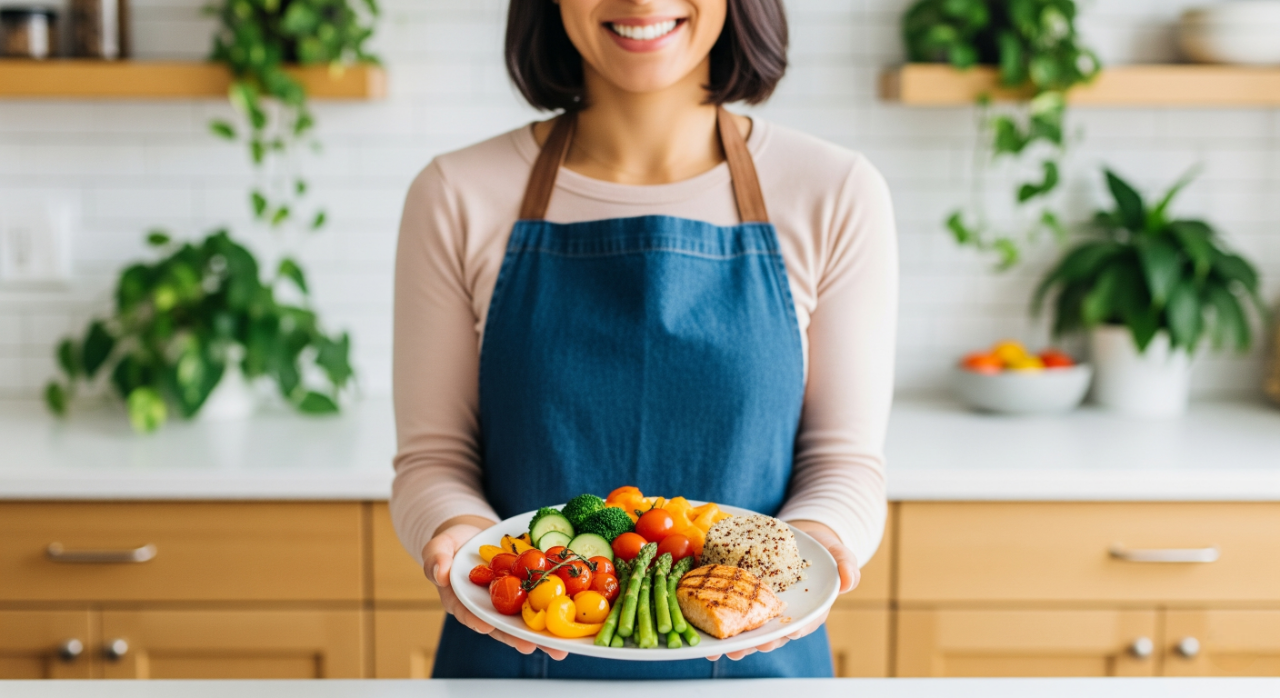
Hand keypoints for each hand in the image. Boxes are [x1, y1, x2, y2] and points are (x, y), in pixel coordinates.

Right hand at [422, 516, 567, 660]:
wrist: (475, 535)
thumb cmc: (453, 544)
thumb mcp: (439, 546)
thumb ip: (435, 558)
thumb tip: (438, 571)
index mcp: (463, 601)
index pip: (468, 614)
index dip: (478, 621)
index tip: (487, 626)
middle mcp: (488, 607)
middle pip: (502, 626)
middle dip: (517, 637)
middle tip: (529, 645)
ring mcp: (509, 601)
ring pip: (526, 620)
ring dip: (543, 634)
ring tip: (559, 647)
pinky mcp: (528, 590)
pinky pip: (542, 599)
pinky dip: (557, 607)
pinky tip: (573, 616)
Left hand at [705, 520, 858, 661]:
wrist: (800, 537)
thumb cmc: (822, 550)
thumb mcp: (839, 553)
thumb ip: (847, 565)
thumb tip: (850, 580)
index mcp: (807, 611)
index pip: (800, 626)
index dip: (791, 632)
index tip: (784, 634)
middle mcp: (782, 615)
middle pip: (769, 634)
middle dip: (755, 642)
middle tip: (743, 647)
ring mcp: (761, 608)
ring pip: (747, 629)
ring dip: (733, 640)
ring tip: (720, 647)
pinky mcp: (741, 596)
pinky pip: (729, 611)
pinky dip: (716, 620)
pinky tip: (703, 627)